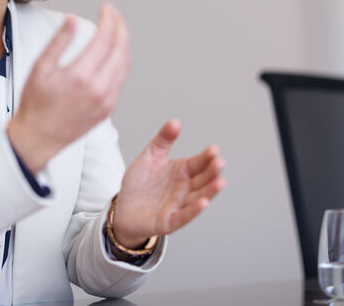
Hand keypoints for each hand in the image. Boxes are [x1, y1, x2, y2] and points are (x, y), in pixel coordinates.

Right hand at [9, 4, 129, 172]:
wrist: (38, 138)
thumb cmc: (35, 103)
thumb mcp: (40, 67)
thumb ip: (59, 41)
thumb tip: (73, 19)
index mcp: (81, 76)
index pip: (105, 38)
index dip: (109, 19)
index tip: (107, 8)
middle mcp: (99, 89)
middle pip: (121, 50)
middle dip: (121, 27)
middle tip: (115, 15)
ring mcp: (107, 101)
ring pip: (125, 65)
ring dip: (124, 44)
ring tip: (117, 30)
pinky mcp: (108, 110)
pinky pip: (121, 80)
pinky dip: (121, 62)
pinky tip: (113, 54)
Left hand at [112, 119, 225, 246]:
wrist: (123, 207)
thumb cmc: (139, 183)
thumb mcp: (150, 156)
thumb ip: (163, 140)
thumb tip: (175, 121)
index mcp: (182, 172)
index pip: (198, 163)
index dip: (206, 157)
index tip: (214, 149)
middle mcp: (184, 188)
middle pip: (202, 179)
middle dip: (212, 172)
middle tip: (219, 162)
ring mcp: (178, 205)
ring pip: (198, 197)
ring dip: (209, 191)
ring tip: (220, 182)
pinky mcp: (169, 220)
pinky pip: (184, 215)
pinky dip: (194, 210)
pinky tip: (204, 202)